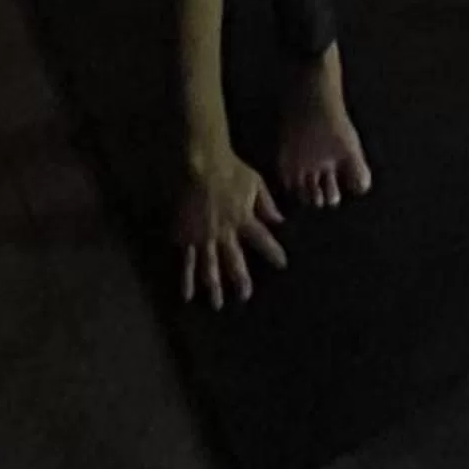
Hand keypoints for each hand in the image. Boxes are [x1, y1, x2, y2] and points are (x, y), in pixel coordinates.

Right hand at [177, 151, 285, 308]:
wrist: (203, 164)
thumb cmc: (232, 170)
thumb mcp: (256, 183)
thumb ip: (267, 204)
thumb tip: (280, 220)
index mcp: (244, 218)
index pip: (262, 240)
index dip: (273, 252)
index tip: (282, 265)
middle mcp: (225, 232)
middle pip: (234, 260)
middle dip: (241, 280)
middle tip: (245, 297)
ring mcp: (204, 236)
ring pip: (210, 266)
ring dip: (214, 286)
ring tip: (217, 304)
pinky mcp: (187, 235)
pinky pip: (187, 261)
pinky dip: (187, 279)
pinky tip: (187, 295)